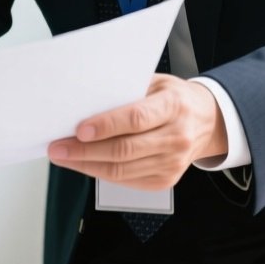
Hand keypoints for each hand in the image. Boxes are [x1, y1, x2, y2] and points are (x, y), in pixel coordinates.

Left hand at [46, 75, 227, 189]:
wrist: (206, 122)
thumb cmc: (173, 98)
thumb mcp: (155, 83)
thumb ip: (126, 91)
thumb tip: (84, 100)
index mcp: (173, 107)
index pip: (136, 119)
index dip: (106, 125)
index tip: (78, 129)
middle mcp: (176, 137)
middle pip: (124, 149)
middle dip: (84, 151)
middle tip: (58, 146)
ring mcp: (172, 163)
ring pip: (121, 170)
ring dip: (87, 164)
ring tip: (63, 156)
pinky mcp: (165, 180)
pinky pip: (126, 180)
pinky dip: (100, 172)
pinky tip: (84, 163)